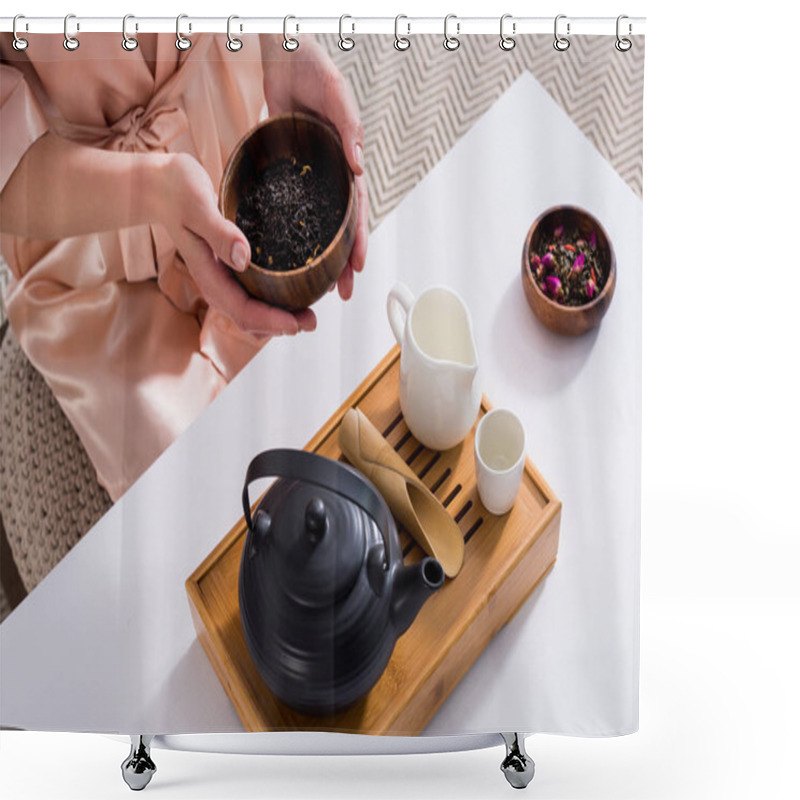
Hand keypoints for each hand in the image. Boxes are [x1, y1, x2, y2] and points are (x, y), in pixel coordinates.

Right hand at [152, 153, 316, 335]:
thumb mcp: (197, 206)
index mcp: (209, 276)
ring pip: (254, 309)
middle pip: (251, 319)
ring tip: (310, 312)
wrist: (163, 183)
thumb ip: (219, 232)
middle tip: (313, 321)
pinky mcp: (233, 266)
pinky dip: (277, 297)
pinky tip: (299, 287)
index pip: (242, 311)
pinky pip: (256, 291)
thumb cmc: (178, 190)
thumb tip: (243, 260)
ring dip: (282, 315)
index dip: (270, 321)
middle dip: (282, 325)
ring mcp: (225, 277)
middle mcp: (218, 282)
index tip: (297, 324)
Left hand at [261, 36, 368, 300]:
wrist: (283, 52)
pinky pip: (289, 205)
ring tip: (316, 285)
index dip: (358, 239)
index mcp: (347, 161)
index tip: (358, 269)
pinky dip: (290, 230)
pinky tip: (283, 252)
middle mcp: (331, 174)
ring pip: (316, 223)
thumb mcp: (335, 92)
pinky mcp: (287, 170)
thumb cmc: (314, 66)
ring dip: (318, 254)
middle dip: (342, 262)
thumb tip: (359, 166)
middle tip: (341, 294)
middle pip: (339, 226)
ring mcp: (309, 175)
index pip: (357, 208)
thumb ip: (348, 125)